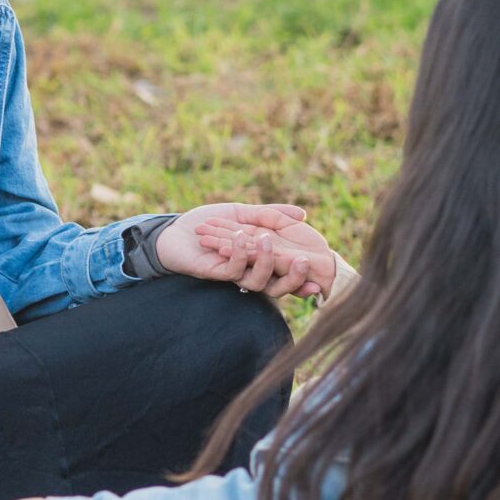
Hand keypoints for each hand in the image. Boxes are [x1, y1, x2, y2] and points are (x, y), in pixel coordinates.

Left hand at [157, 203, 335, 299]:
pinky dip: (239, 252)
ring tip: (267, 240)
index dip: (306, 278)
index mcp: (262, 261)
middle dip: (294, 278)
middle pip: (280, 286)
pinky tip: (240, 236)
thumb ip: (272, 215)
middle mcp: (252, 272)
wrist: (176, 230)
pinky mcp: (216, 274)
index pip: (290, 274)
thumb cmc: (209, 222)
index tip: (323, 278)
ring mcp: (235, 275)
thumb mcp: (244, 213)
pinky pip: (233, 269)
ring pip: (258, 282)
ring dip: (265, 261)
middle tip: (304, 262)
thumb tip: (302, 215)